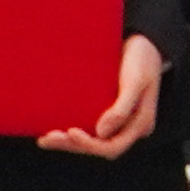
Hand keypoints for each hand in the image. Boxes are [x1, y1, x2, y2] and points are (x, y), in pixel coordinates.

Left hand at [35, 36, 169, 158]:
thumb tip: (101, 132)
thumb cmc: (142, 58)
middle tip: (48, 138)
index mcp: (140, 125)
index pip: (112, 147)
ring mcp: (119, 121)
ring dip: (69, 142)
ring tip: (45, 139)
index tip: (71, 131)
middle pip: (99, 146)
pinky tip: (53, 130)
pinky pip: (90, 127)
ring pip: (93, 139)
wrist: (144, 43)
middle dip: (73, 145)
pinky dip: (72, 131)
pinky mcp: (108, 112)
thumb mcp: (135, 80)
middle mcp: (129, 128)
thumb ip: (121, 108)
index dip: (90, 144)